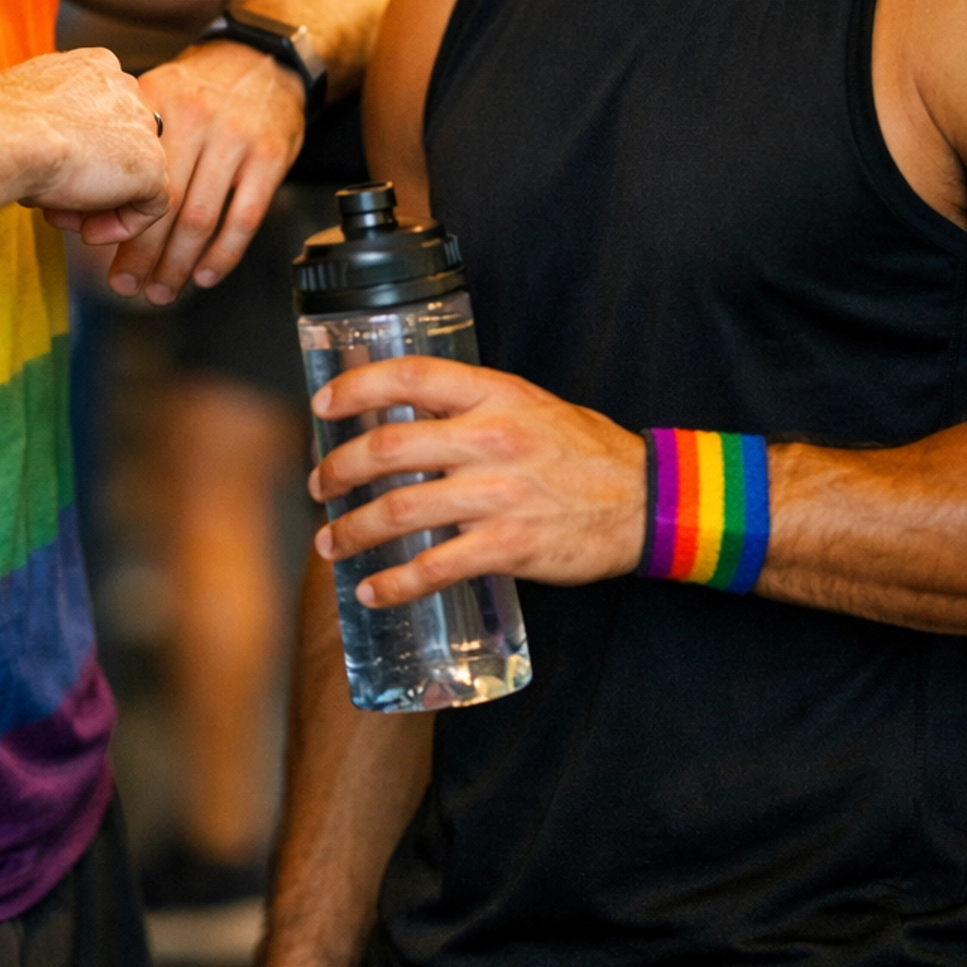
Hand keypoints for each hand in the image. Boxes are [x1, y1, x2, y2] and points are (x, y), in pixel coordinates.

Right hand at [4, 48, 168, 239]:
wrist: (5, 135)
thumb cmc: (0, 123)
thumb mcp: (27, 113)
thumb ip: (49, 122)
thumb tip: (48, 148)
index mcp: (96, 68)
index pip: (100, 118)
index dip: (74, 153)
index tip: (47, 174)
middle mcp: (126, 89)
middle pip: (117, 147)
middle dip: (87, 181)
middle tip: (56, 204)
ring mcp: (142, 126)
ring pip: (134, 176)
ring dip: (99, 205)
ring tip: (63, 218)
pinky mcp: (152, 164)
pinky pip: (152, 205)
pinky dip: (124, 225)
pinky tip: (90, 232)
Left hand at [48, 40, 304, 303]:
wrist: (263, 57)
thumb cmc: (201, 87)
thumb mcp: (157, 94)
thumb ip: (125, 141)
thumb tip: (78, 200)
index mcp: (157, 101)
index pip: (128, 172)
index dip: (110, 217)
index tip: (95, 248)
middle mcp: (195, 118)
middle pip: (161, 203)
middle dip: (140, 254)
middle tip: (126, 284)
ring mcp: (235, 138)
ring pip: (199, 217)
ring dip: (177, 264)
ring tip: (161, 290)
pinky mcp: (269, 156)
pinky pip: (243, 218)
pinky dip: (222, 254)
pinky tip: (204, 275)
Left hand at [309, 358, 645, 604]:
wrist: (646, 501)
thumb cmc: (585, 452)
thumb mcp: (529, 405)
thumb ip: (472, 407)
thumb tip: (407, 416)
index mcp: (494, 395)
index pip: (410, 376)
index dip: (356, 387)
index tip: (323, 406)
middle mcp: (490, 439)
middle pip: (390, 447)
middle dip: (340, 469)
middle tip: (320, 486)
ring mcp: (498, 494)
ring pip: (401, 509)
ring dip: (355, 530)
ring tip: (332, 543)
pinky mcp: (508, 545)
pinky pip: (435, 566)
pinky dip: (396, 582)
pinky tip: (374, 590)